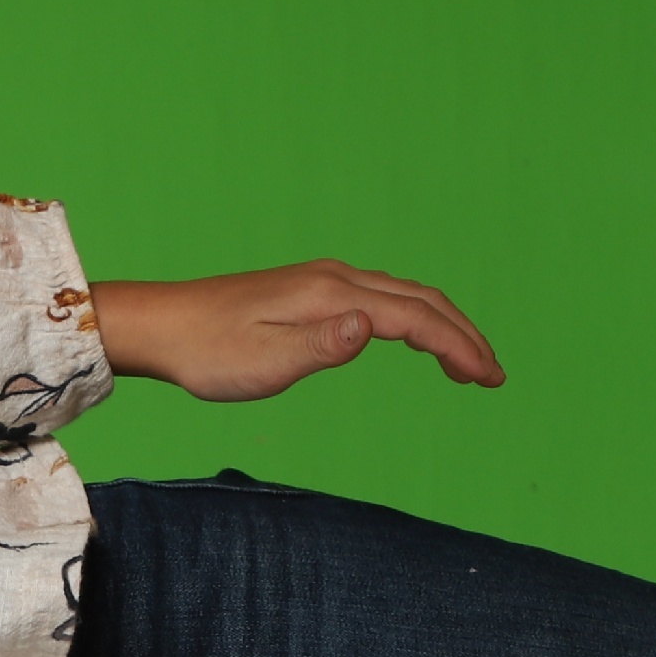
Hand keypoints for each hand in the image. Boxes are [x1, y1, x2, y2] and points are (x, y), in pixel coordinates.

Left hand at [94, 265, 504, 400]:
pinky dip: (413, 319)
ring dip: (442, 326)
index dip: (457, 346)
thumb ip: (322, 346)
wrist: (162, 326)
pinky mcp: (311, 291)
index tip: (489, 378)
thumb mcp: (264, 360)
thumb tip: (371, 327)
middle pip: (421, 299)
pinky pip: (381, 297)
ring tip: (466, 364)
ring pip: (404, 296)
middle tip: (493, 375)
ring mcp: (324, 281)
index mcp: (332, 295)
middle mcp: (336, 278)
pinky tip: (413, 339)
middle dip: (463, 335)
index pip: (415, 318)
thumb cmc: (207, 351)